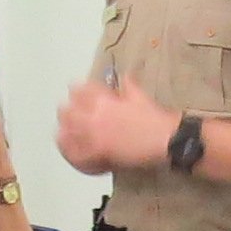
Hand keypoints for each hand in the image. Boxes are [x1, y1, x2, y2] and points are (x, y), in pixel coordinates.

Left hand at [54, 77, 176, 175]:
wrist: (166, 139)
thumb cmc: (154, 117)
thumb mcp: (140, 96)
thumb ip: (128, 85)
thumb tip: (124, 76)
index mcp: (103, 99)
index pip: (79, 90)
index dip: (76, 91)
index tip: (76, 93)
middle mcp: (94, 115)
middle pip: (67, 110)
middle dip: (67, 111)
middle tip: (69, 114)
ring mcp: (93, 136)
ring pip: (67, 132)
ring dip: (65, 130)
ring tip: (64, 132)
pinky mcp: (97, 154)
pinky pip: (75, 154)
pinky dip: (70, 152)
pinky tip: (68, 150)